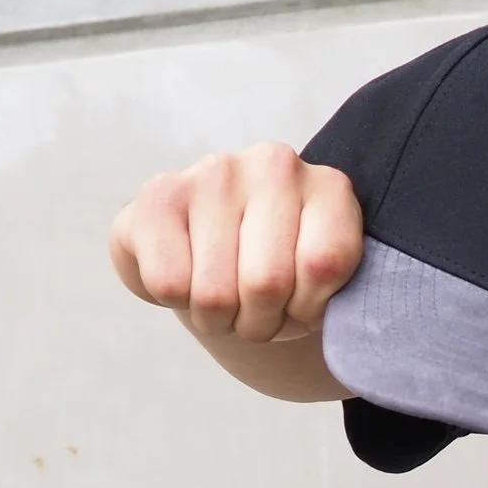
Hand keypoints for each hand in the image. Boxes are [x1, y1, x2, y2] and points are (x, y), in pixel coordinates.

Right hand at [108, 143, 361, 342]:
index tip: (301, 302)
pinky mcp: (158, 193)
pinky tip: (187, 277)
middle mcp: (272, 166)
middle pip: (267, 283)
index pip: (325, 264)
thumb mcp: (322, 287)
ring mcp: (213, 173)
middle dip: (259, 320)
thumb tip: (308, 305)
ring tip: (223, 299)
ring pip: (215, 293)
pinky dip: (175, 301)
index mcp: (328, 188)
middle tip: (255, 310)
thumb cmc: (278, 273)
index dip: (309, 308)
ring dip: (217, 318)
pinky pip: (168, 282)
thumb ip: (329, 289)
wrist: (219, 257)